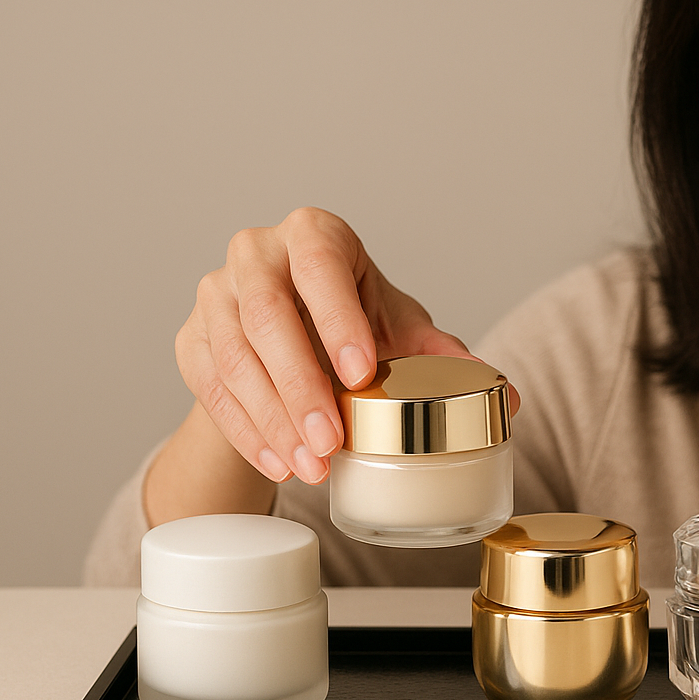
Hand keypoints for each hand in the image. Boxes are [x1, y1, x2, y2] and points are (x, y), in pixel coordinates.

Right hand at [174, 206, 474, 484]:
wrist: (287, 338)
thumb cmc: (350, 323)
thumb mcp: (397, 329)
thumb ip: (447, 356)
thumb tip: (509, 397)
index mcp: (314, 234)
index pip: (319, 264)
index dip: (337, 317)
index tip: (361, 373)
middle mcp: (257, 253)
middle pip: (266, 315)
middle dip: (298, 384)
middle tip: (330, 441)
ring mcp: (215, 294)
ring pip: (234, 356)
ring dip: (272, 418)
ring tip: (310, 465)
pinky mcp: (189, 339)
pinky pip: (210, 387)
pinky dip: (246, 431)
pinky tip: (278, 462)